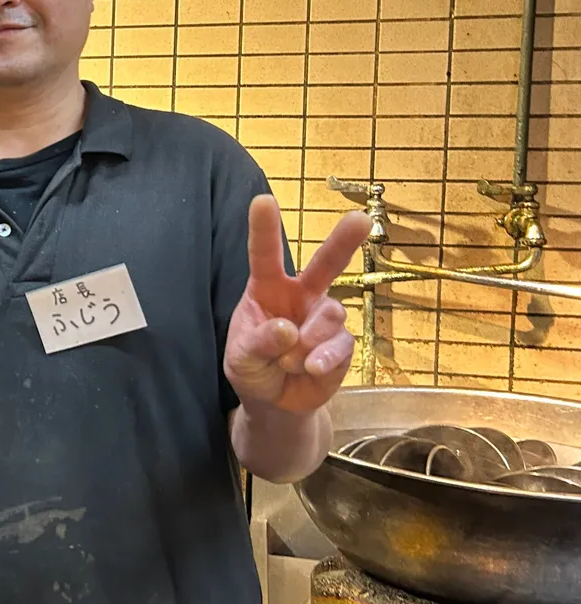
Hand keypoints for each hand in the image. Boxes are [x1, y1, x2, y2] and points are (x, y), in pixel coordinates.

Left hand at [224, 196, 369, 413]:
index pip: (265, 255)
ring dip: (309, 340)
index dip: (264, 228)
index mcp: (267, 288)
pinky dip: (322, 359)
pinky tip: (309, 368)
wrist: (274, 403)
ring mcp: (324, 318)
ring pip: (331, 314)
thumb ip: (258, 342)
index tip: (264, 200)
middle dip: (344, 241)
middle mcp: (301, 295)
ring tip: (289, 361)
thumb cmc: (252, 368)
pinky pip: (340, 345)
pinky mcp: (342, 344)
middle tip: (362, 219)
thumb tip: (288, 329)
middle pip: (325, 264)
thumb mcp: (241, 358)